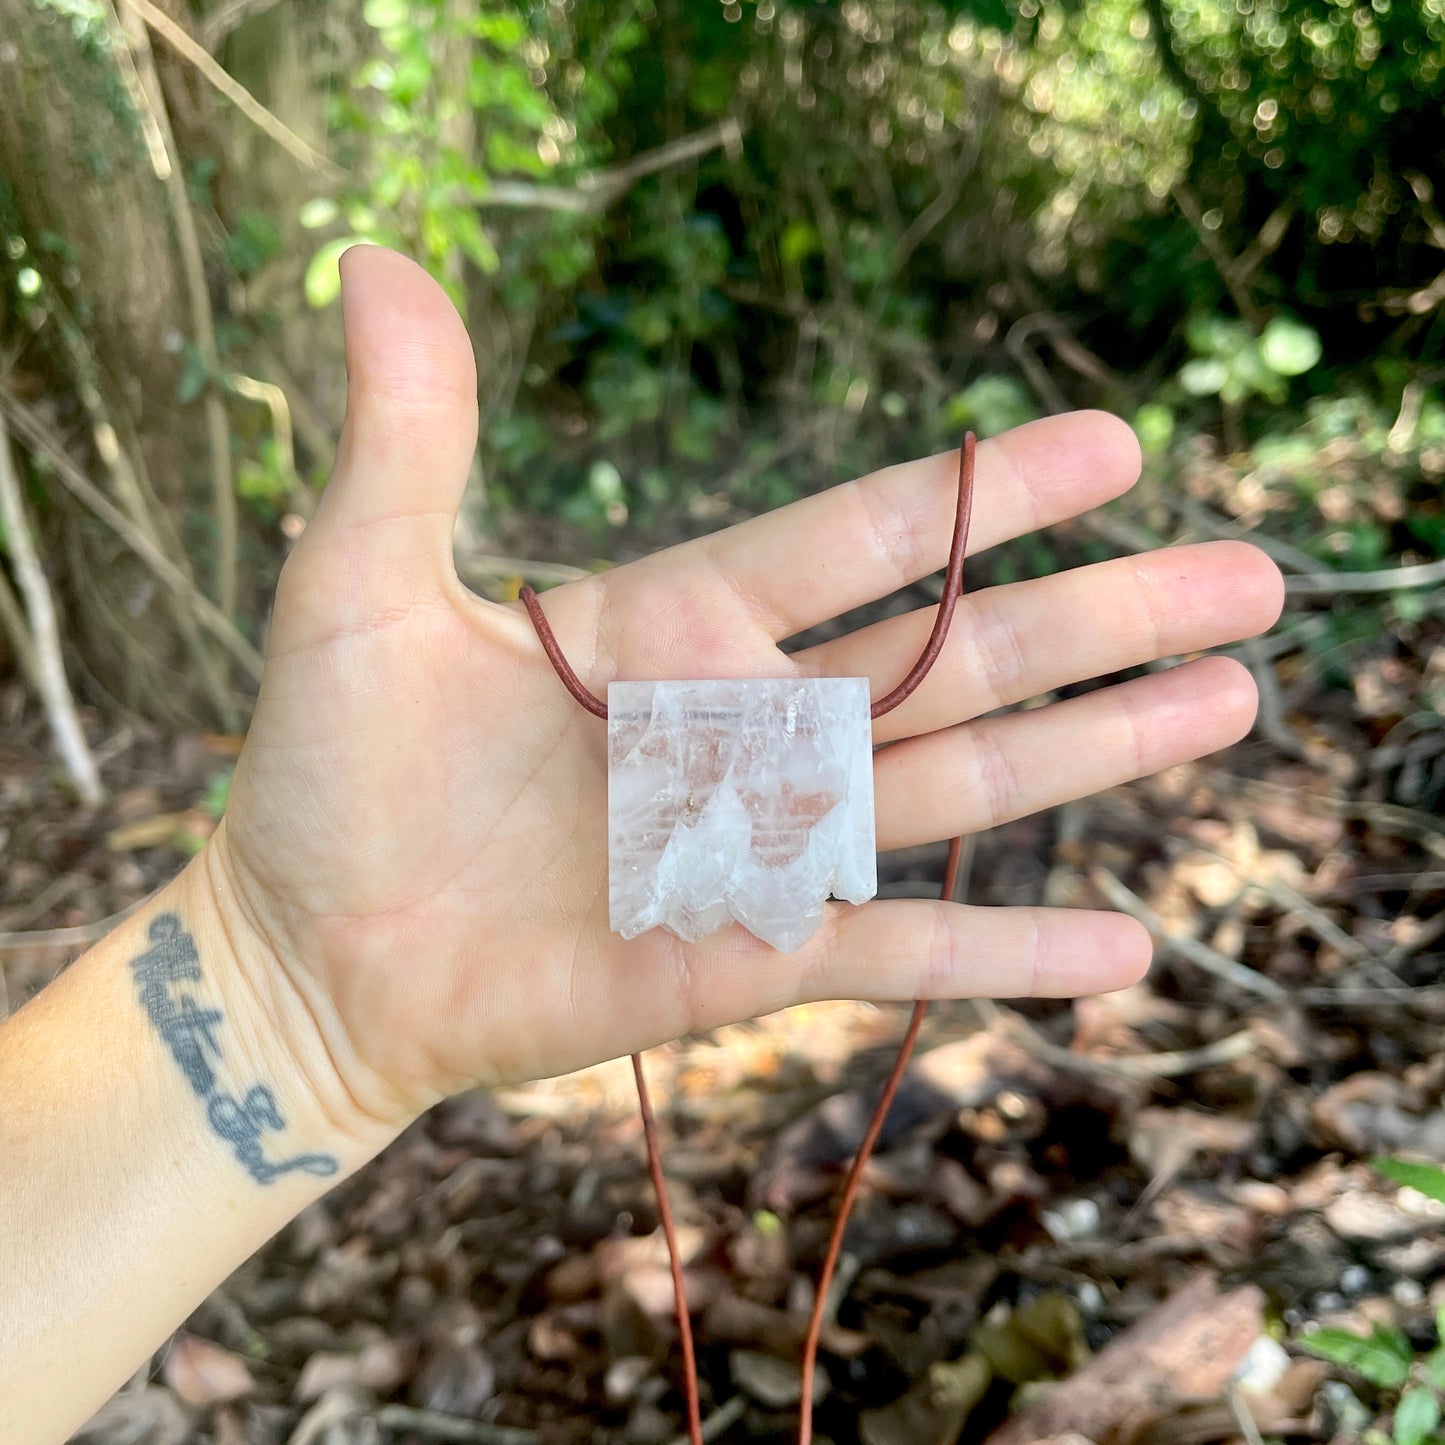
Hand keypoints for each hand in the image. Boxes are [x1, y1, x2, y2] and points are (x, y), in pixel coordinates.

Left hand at [208, 246, 1282, 1134]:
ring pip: (959, 783)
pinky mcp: (753, 956)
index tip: (1113, 446)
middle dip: (1101, 617)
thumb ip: (409, 439)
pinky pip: (901, 947)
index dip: (983, 499)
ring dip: (1097, 749)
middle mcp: (746, 724)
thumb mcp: (361, 588)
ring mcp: (763, 843)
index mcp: (676, 625)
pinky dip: (1005, 954)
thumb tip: (375, 260)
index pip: (857, 542)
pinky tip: (1124, 950)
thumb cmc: (329, 773)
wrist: (313, 952)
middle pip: (954, 656)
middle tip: (1247, 575)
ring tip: (1230, 703)